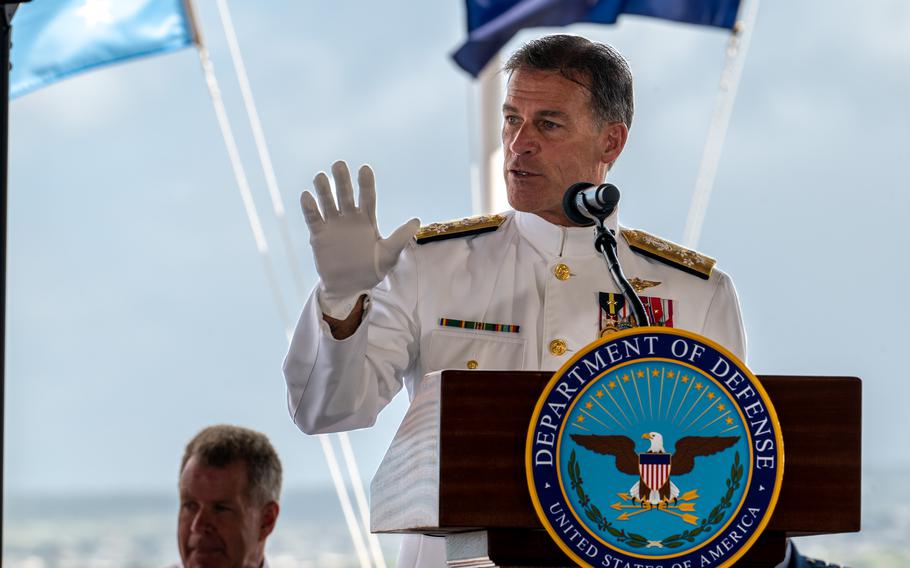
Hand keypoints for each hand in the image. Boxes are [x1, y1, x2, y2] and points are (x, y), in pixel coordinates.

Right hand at [301, 161, 419, 313]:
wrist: (349, 288)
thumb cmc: (371, 270)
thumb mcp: (389, 255)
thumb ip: (400, 238)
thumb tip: (416, 221)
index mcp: (367, 220)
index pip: (367, 197)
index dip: (366, 183)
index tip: (365, 169)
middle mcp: (349, 218)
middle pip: (345, 195)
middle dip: (342, 180)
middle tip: (339, 165)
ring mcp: (333, 225)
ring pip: (328, 203)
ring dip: (324, 190)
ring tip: (321, 177)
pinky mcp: (319, 235)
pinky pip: (313, 218)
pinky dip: (309, 207)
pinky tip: (307, 196)